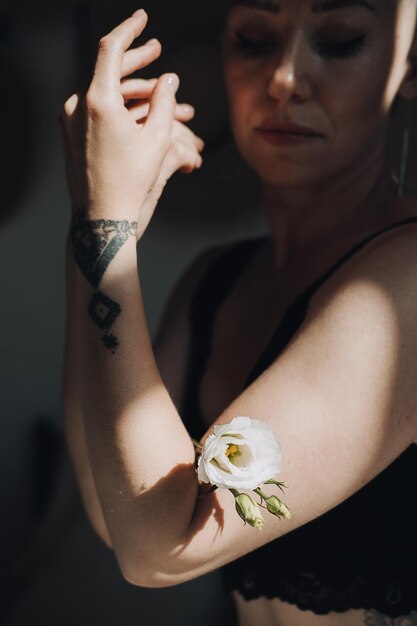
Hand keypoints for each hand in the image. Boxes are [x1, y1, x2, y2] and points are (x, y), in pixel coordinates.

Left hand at [60, 9, 203, 238]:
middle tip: (157, 50)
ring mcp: (69, 119)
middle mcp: (77, 105)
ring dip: (131, 89)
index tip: (143, 17)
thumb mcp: (158, 140)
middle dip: (136, 59)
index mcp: (98, 100)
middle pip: (108, 69)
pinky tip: (138, 110)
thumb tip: (169, 79)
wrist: (101, 217)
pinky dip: (117, 106)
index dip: (130, 29)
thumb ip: (165, 102)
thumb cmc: (131, 182)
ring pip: (104, 91)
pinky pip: (95, 109)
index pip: (111, 48)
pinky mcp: (69, 133)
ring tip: (159, 92)